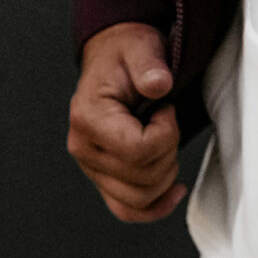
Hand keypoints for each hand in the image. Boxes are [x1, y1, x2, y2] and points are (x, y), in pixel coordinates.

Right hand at [67, 22, 185, 223]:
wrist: (113, 58)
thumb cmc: (127, 53)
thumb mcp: (141, 47)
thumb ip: (149, 65)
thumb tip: (158, 84)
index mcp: (88, 117)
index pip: (136, 151)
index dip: (166, 134)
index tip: (166, 109)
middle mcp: (83, 147)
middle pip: (141, 178)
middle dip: (169, 151)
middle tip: (166, 120)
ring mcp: (91, 166)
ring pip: (138, 198)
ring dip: (165, 174)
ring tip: (164, 140)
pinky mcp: (103, 177)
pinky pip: (127, 209)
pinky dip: (154, 207)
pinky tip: (174, 192)